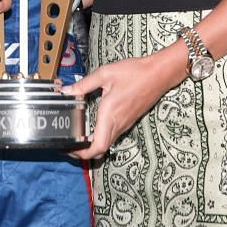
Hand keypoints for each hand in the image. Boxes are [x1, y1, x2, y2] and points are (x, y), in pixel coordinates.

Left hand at [65, 51, 180, 160]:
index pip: (97, 146)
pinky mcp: (128, 120)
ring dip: (92, 145)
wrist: (159, 74)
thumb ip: (84, 84)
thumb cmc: (135, 73)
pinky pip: (113, 135)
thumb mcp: (105, 74)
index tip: (70, 149)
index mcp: (110, 114)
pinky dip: (101, 137)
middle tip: (70, 144)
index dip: (83, 153)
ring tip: (78, 136)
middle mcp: (118, 123)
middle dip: (84, 152)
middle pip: (101, 149)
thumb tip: (67, 91)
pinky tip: (93, 126)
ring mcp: (124, 124)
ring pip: (107, 143)